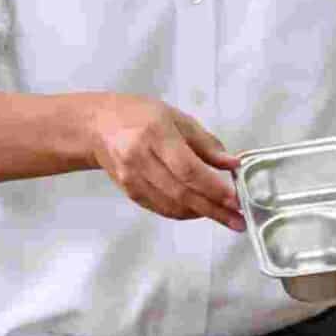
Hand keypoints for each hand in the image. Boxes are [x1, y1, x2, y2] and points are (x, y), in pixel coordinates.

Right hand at [87, 95, 242, 230]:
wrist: (97, 127)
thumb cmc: (139, 115)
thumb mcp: (176, 118)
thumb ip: (205, 143)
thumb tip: (232, 165)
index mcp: (155, 134)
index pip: (188, 169)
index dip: (213, 188)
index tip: (236, 200)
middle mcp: (140, 159)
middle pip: (182, 192)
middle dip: (214, 209)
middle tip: (238, 220)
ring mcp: (132, 178)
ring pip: (172, 205)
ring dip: (201, 214)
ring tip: (225, 216)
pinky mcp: (130, 192)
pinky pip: (161, 208)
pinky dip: (183, 213)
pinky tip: (200, 211)